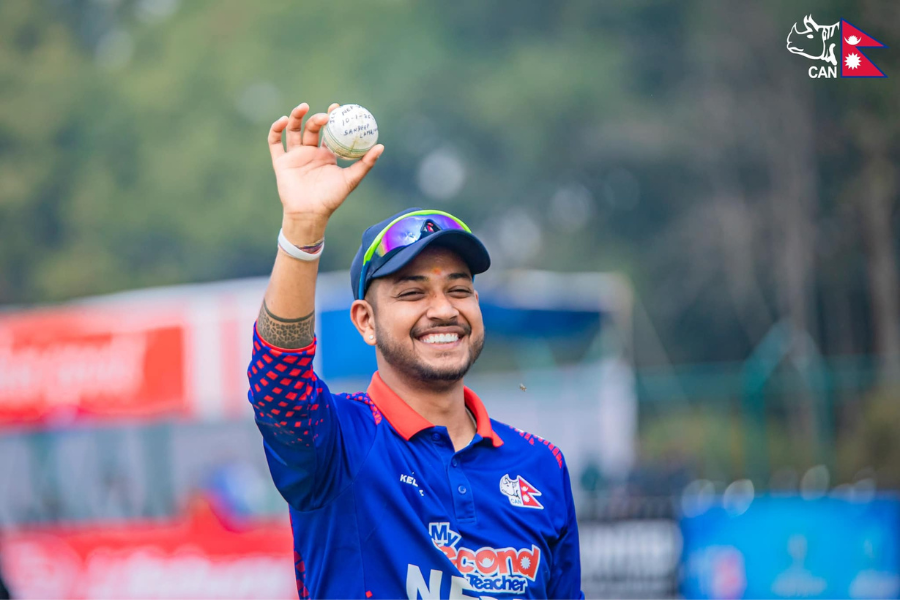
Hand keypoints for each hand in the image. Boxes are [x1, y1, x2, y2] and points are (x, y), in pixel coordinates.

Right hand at [267, 102, 383, 230]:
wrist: (310, 213)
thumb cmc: (331, 198)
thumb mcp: (351, 179)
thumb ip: (365, 163)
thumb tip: (381, 146)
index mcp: (325, 154)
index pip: (328, 131)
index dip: (332, 117)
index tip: (337, 107)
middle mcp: (309, 152)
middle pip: (311, 128)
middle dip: (317, 118)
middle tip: (326, 115)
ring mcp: (294, 156)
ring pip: (292, 130)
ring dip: (295, 117)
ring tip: (303, 108)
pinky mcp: (281, 162)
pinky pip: (275, 142)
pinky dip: (276, 130)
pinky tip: (282, 121)